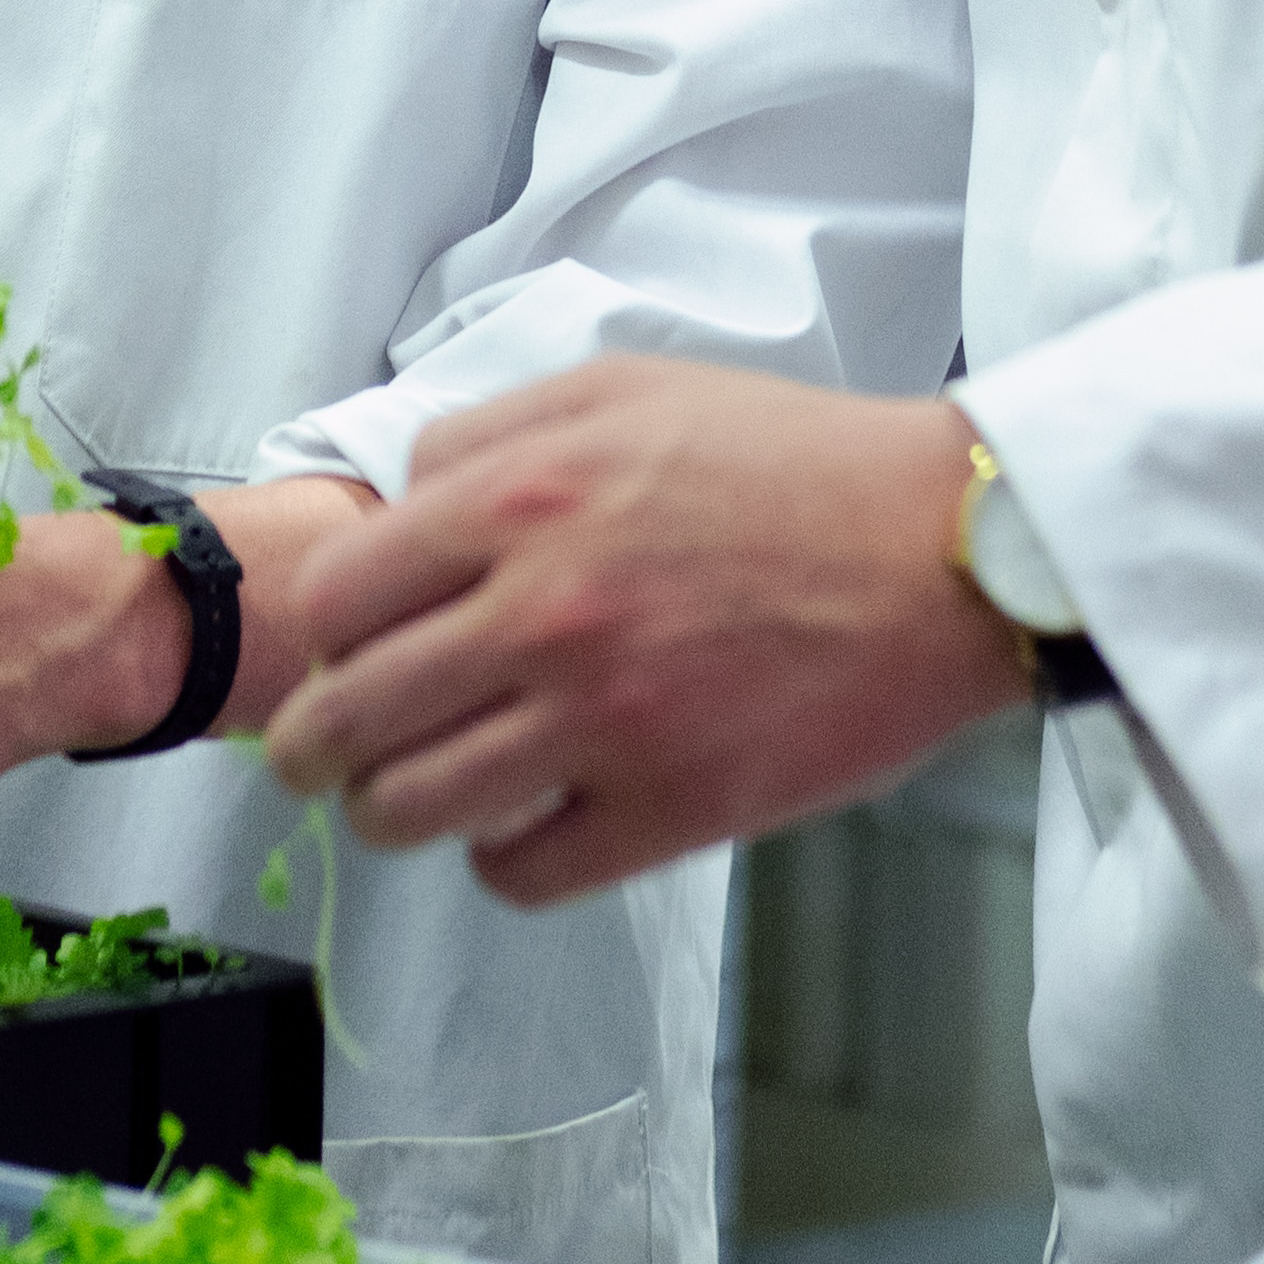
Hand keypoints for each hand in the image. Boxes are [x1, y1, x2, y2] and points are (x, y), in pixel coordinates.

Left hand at [262, 359, 1030, 904]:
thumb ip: (493, 435)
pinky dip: (500, 860)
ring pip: (412, 809)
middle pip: (348, 716)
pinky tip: (524, 825)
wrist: (947, 549)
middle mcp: (543, 612)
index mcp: (520, 498)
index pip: (336, 598)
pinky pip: (518, 872)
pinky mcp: (671, 809)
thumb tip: (403, 502)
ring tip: (408, 803)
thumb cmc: (793, 462)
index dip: (323, 637)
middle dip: (316, 748)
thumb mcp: (625, 391)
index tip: (339, 656)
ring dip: (391, 814)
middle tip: (324, 759)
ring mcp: (603, 722)